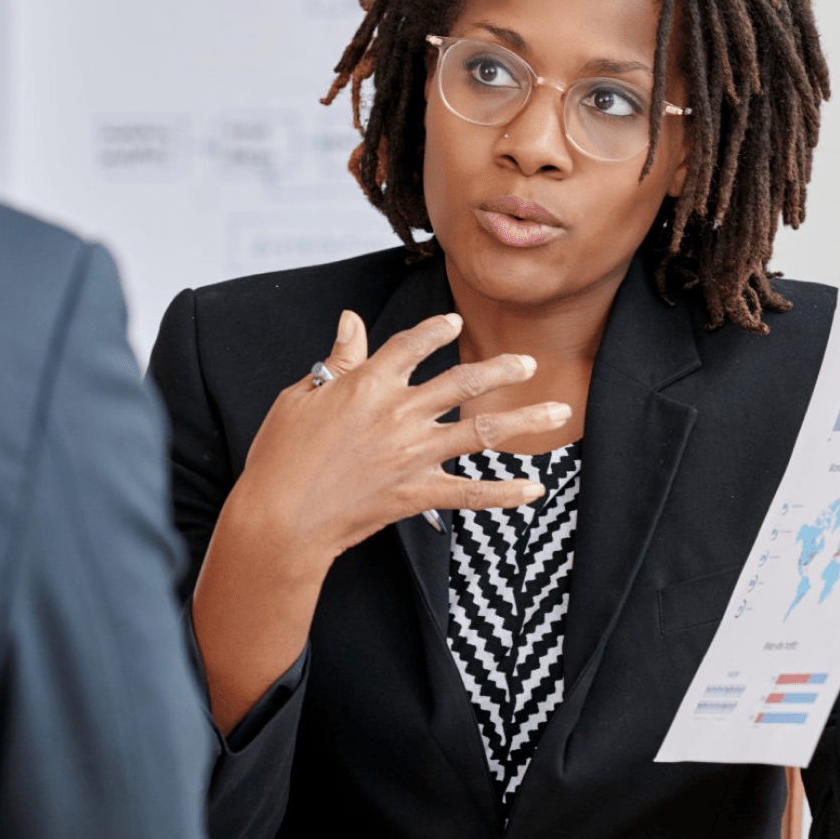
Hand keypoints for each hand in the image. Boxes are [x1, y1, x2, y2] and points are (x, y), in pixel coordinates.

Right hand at [235, 309, 569, 567]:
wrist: (280, 517)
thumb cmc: (280, 455)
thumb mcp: (300, 396)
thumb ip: (337, 360)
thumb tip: (352, 320)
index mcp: (368, 383)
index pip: (412, 344)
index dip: (435, 330)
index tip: (454, 321)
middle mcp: (399, 413)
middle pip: (463, 381)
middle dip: (502, 369)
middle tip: (529, 361)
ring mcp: (413, 454)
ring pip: (482, 431)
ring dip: (525, 420)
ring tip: (559, 411)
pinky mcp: (417, 493)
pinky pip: (472, 492)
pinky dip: (506, 492)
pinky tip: (536, 488)